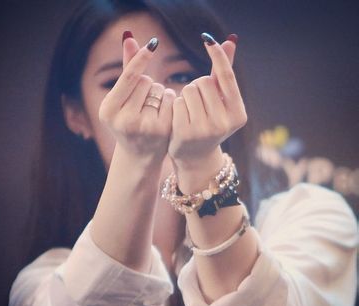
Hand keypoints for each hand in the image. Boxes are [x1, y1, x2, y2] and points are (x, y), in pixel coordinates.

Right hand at [99, 36, 175, 162]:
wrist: (139, 155)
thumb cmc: (128, 122)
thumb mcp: (120, 99)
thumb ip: (126, 69)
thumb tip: (129, 36)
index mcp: (109, 110)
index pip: (129, 78)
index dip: (140, 60)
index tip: (152, 45)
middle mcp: (124, 120)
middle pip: (145, 81)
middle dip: (147, 85)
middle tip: (142, 103)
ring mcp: (144, 127)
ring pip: (159, 89)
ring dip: (159, 93)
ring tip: (151, 110)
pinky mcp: (162, 130)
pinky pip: (170, 100)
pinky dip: (169, 101)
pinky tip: (163, 114)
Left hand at [168, 34, 246, 163]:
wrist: (196, 157)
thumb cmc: (209, 123)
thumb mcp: (222, 102)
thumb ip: (224, 73)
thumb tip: (230, 40)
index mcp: (237, 114)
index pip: (226, 77)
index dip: (217, 57)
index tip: (207, 39)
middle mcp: (224, 123)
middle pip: (203, 82)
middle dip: (197, 86)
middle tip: (198, 102)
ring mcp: (205, 130)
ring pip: (189, 90)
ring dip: (186, 95)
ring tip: (190, 111)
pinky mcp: (186, 133)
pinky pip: (177, 103)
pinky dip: (177, 106)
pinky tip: (180, 118)